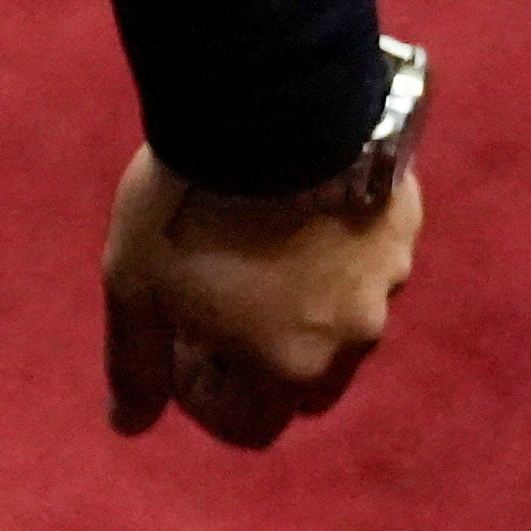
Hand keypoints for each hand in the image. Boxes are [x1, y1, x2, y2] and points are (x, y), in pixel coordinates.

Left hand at [100, 143, 421, 450]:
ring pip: (342, 321)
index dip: (201, 399)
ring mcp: (388, 279)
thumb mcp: (135, 286)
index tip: (174, 350)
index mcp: (289, 368)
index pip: (249, 426)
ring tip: (250, 248)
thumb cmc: (188, 203)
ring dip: (299, 308)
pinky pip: (369, 260)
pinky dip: (331, 254)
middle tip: (213, 306)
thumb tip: (127, 425)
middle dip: (258, 363)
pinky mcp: (404, 223)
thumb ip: (134, 363)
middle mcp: (352, 338)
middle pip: (304, 384)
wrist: (266, 105)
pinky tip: (291, 207)